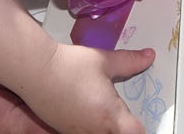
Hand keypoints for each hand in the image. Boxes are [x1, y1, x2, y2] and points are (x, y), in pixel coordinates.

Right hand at [0, 49, 152, 133]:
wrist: (35, 69)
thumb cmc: (68, 66)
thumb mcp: (103, 60)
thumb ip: (129, 61)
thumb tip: (148, 57)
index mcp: (111, 116)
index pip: (137, 132)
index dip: (139, 125)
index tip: (138, 116)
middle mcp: (96, 130)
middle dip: (122, 125)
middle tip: (120, 111)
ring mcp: (78, 133)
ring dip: (104, 125)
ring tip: (99, 106)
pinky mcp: (63, 130)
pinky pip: (83, 132)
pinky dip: (88, 125)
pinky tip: (83, 109)